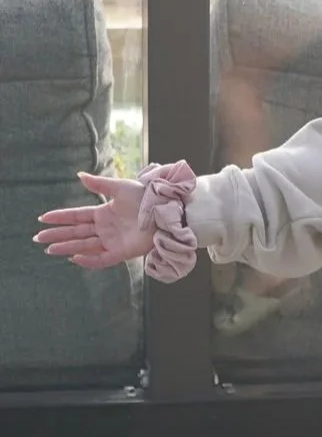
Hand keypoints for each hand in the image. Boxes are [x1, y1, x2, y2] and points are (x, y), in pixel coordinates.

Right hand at [32, 170, 153, 269]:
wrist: (168, 210)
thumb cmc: (146, 197)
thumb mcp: (120, 187)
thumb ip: (99, 184)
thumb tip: (79, 175)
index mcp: (104, 213)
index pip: (77, 216)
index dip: (60, 217)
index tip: (42, 218)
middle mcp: (106, 228)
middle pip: (76, 233)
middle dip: (57, 235)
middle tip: (38, 238)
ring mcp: (113, 241)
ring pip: (84, 246)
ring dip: (66, 247)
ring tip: (48, 249)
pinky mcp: (122, 252)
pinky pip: (102, 259)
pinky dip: (88, 260)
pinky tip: (74, 257)